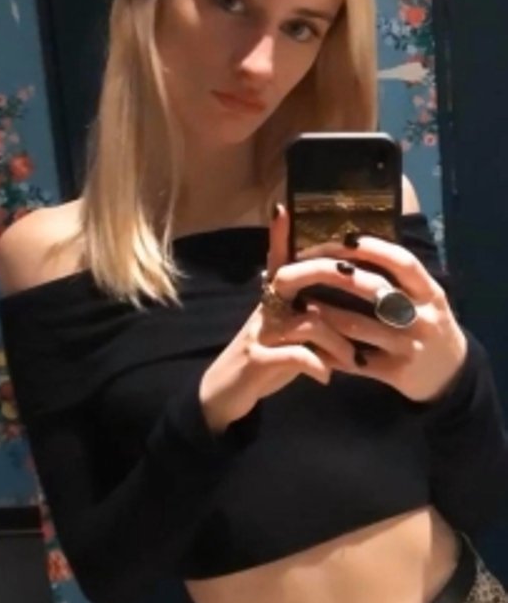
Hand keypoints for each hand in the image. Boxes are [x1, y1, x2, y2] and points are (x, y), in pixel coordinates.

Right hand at [199, 207, 358, 432]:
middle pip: (296, 277)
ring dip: (339, 343)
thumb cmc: (266, 359)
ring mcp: (260, 333)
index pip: (281, 260)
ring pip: (309, 321)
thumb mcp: (286, 331)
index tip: (285, 208)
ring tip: (354, 361)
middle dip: (340, 279)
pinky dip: (317, 366)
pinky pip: (295, 355)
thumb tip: (342, 296)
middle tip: (377, 296)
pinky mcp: (258, 360)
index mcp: (274, 299)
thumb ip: (310, 312)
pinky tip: (326, 377)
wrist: (225, 394)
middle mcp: (266, 308)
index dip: (280, 235)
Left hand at [283, 227, 467, 402]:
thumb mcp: (425, 298)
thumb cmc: (427, 326)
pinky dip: (331, 352)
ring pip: (358, 326)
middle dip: (334, 275)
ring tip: (297, 305)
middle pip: (375, 288)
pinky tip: (310, 343)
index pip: (402, 262)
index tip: (341, 239)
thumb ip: (397, 278)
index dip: (372, 247)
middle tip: (303, 270)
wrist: (451, 375)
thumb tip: (352, 244)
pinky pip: (355, 361)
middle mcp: (422, 317)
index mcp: (430, 292)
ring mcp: (408, 346)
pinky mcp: (395, 372)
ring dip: (324, 314)